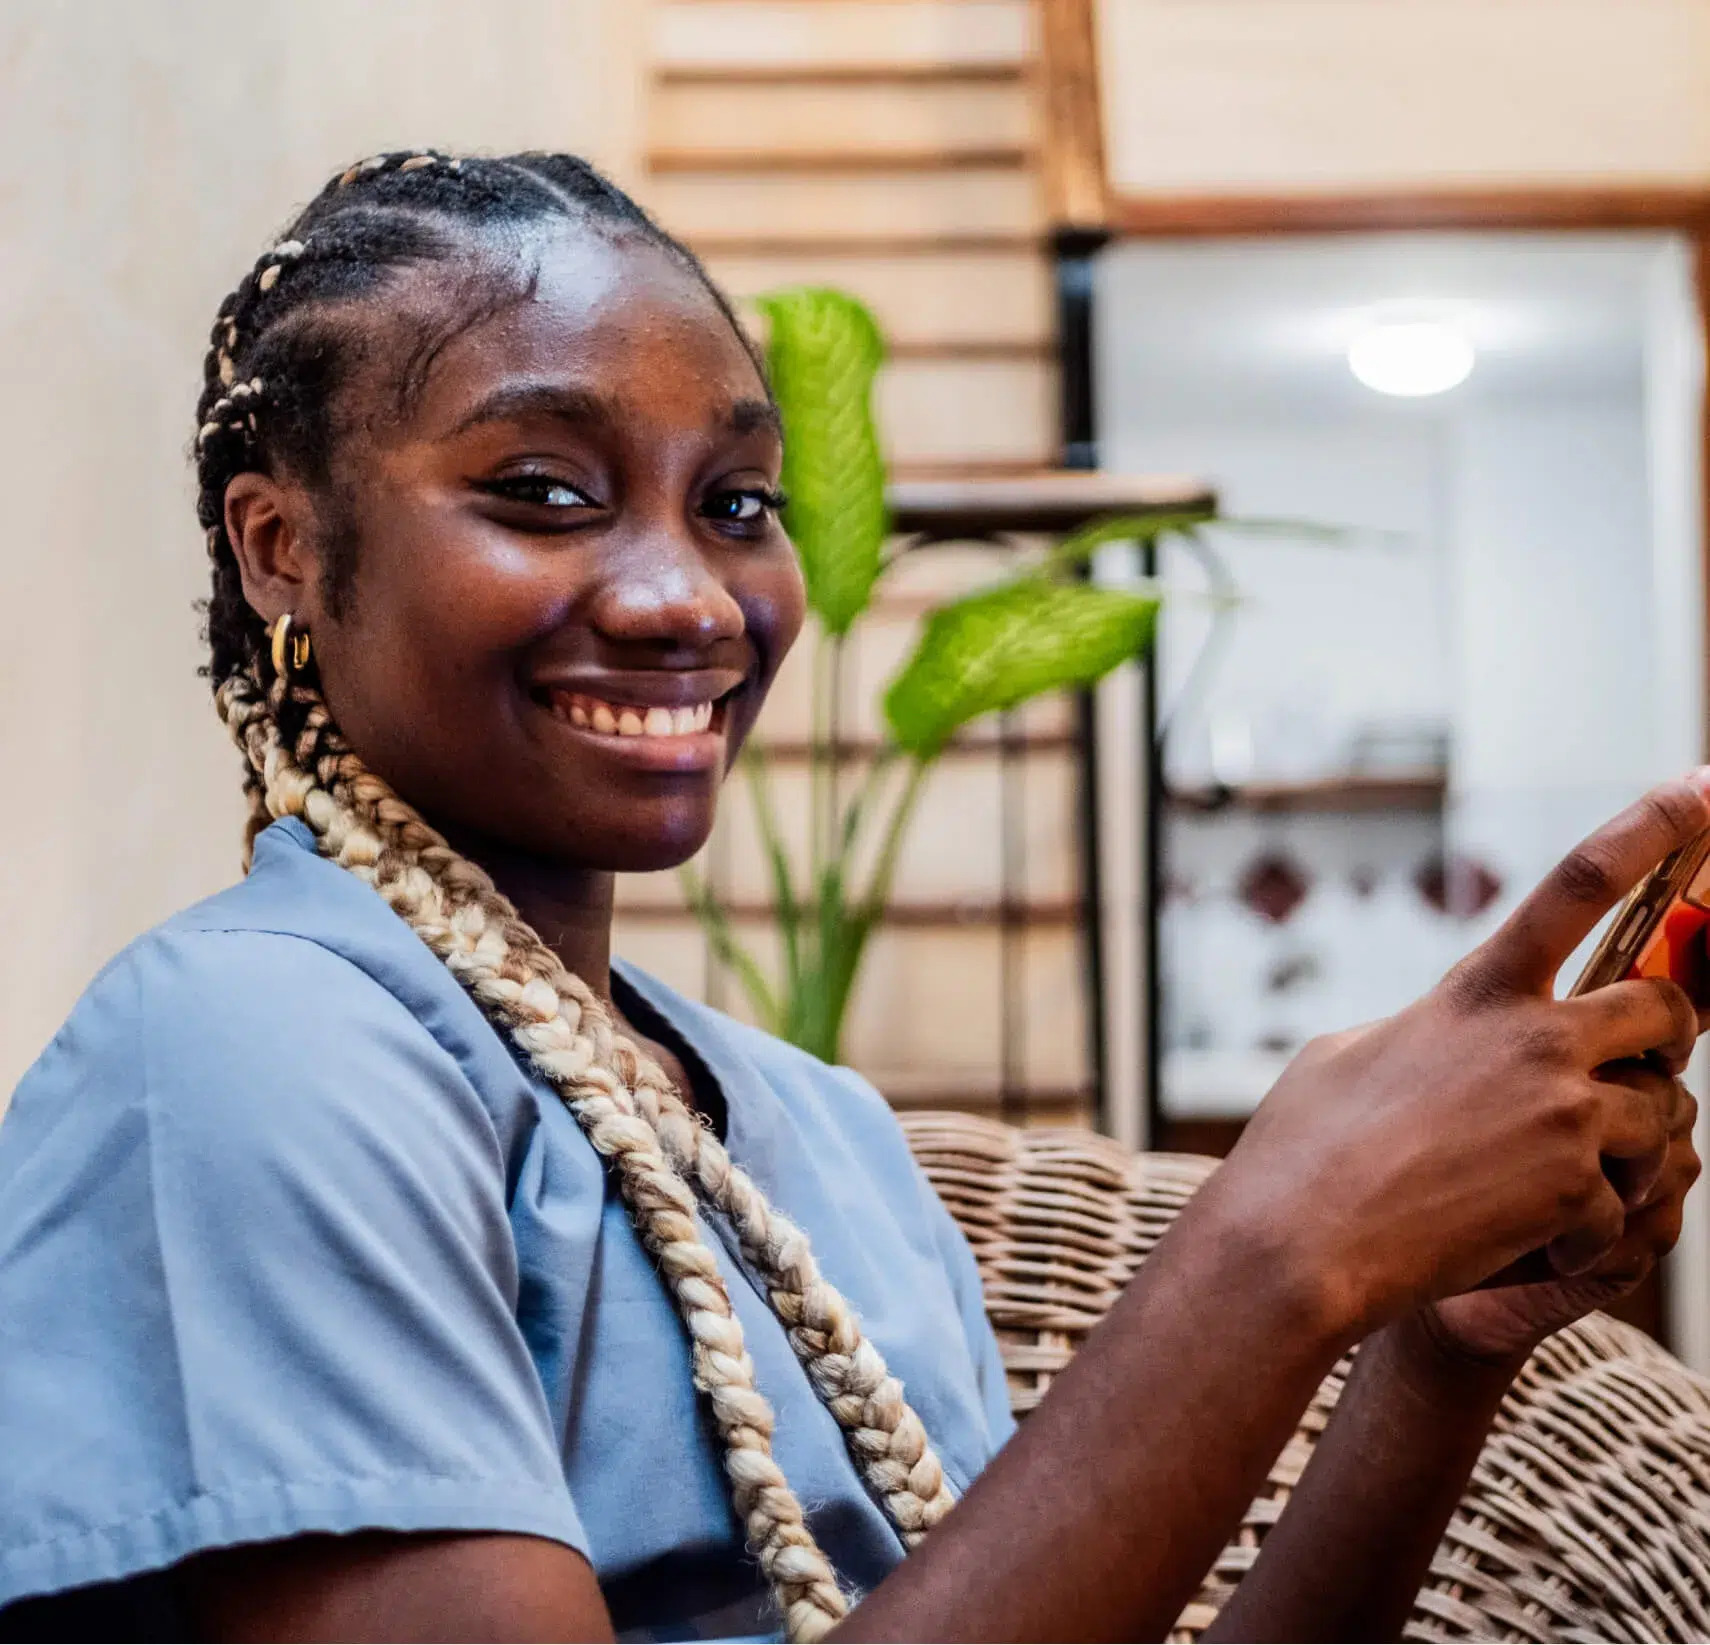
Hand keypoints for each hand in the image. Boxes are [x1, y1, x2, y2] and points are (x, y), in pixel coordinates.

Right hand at [1211, 774, 1709, 1342]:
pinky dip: (1587, 1231)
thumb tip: (1441, 1030)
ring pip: (1666, 1114)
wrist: (1302, 1240)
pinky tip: (1523, 1239)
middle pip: (1666, 1007)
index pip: (1578, 886)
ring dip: (1628, 1149)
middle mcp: (1535, 1036)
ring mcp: (1564, 1111)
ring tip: (1549, 1181)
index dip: (1649, 828)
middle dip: (1670, 1032)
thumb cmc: (1305, 1147)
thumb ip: (1424, 1026)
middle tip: (1641, 1059)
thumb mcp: (1350, 1052)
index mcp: (1478, 991)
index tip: (1699, 785)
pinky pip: (1629, 1206)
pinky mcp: (1579, 1188)